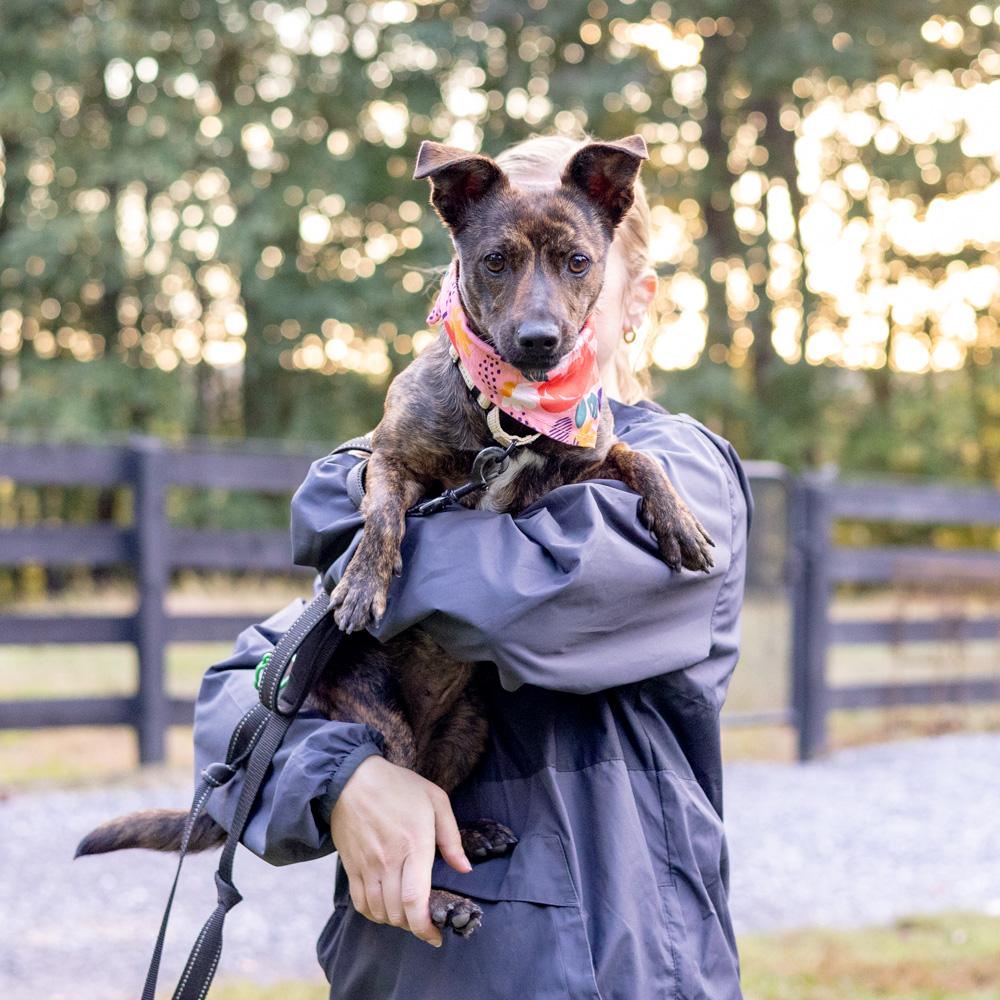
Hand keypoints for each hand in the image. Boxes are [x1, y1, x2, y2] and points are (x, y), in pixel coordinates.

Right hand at [329, 755, 471, 946]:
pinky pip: (360, 904)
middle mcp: (388, 860)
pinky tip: (385, 908)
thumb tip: (464, 869)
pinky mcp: (351, 867)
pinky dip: (374, 914)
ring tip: (407, 914)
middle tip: (425, 921)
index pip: (415, 899)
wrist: (350, 779)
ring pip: (379, 912)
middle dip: (414, 926)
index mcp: (414, 844)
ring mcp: (367, 866)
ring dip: (395, 921)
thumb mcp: (435, 800)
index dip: (425, 926)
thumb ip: (451, 838)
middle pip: (398, 912)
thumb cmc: (398, 786)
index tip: (436, 936)